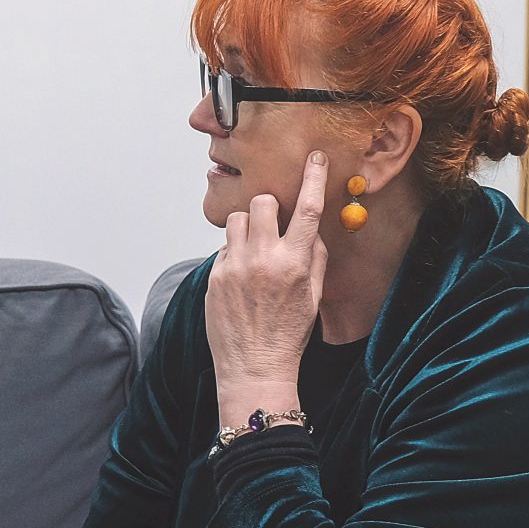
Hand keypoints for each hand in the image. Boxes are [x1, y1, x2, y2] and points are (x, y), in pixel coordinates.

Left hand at [206, 151, 328, 412]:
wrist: (254, 368)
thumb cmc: (287, 335)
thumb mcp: (313, 296)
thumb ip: (314, 257)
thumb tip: (310, 229)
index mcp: (294, 263)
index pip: (307, 209)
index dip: (312, 178)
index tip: (314, 159)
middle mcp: (263, 259)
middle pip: (262, 202)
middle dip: (268, 207)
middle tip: (272, 223)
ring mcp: (234, 266)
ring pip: (236, 219)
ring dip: (247, 226)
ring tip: (254, 251)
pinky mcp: (214, 276)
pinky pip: (224, 247)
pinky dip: (234, 254)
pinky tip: (241, 279)